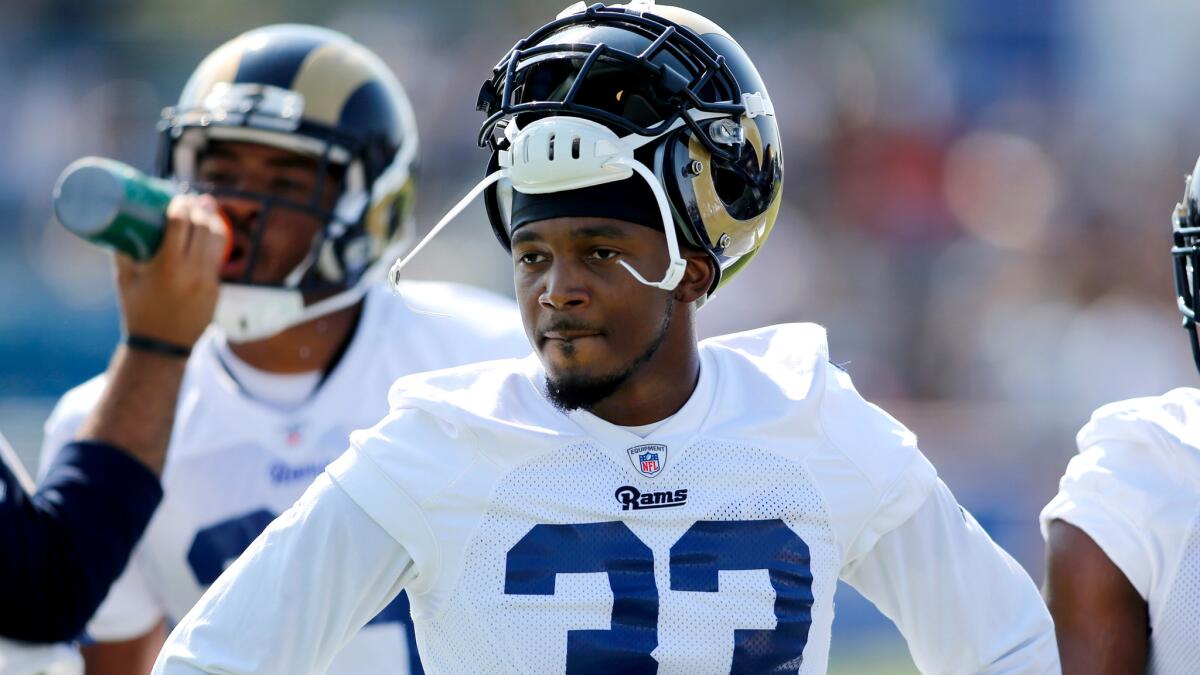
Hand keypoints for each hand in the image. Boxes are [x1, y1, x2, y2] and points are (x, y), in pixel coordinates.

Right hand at [115, 193, 227, 347]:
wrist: (162, 347)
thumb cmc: (138, 312)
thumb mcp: (124, 280)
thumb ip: (123, 253)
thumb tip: (119, 225)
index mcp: (169, 266)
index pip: (182, 224)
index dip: (181, 206)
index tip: (178, 197)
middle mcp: (193, 271)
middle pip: (204, 228)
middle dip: (200, 209)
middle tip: (193, 199)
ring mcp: (209, 281)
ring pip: (218, 242)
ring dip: (214, 222)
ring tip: (208, 209)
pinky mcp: (217, 289)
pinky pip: (218, 259)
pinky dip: (215, 243)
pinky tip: (212, 234)